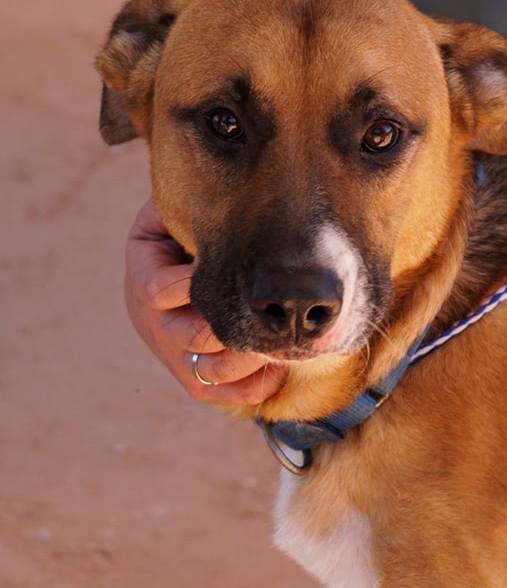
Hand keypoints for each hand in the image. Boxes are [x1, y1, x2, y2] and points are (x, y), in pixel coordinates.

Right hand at [124, 197, 286, 403]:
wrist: (179, 269)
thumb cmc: (189, 234)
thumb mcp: (179, 214)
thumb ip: (189, 208)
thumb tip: (223, 193)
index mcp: (146, 278)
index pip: (158, 290)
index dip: (190, 284)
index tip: (221, 271)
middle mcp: (153, 322)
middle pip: (188, 336)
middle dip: (230, 327)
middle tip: (270, 312)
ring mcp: (172, 354)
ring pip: (206, 370)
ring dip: (246, 360)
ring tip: (279, 343)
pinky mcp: (193, 377)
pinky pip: (220, 394)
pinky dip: (251, 388)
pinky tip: (279, 372)